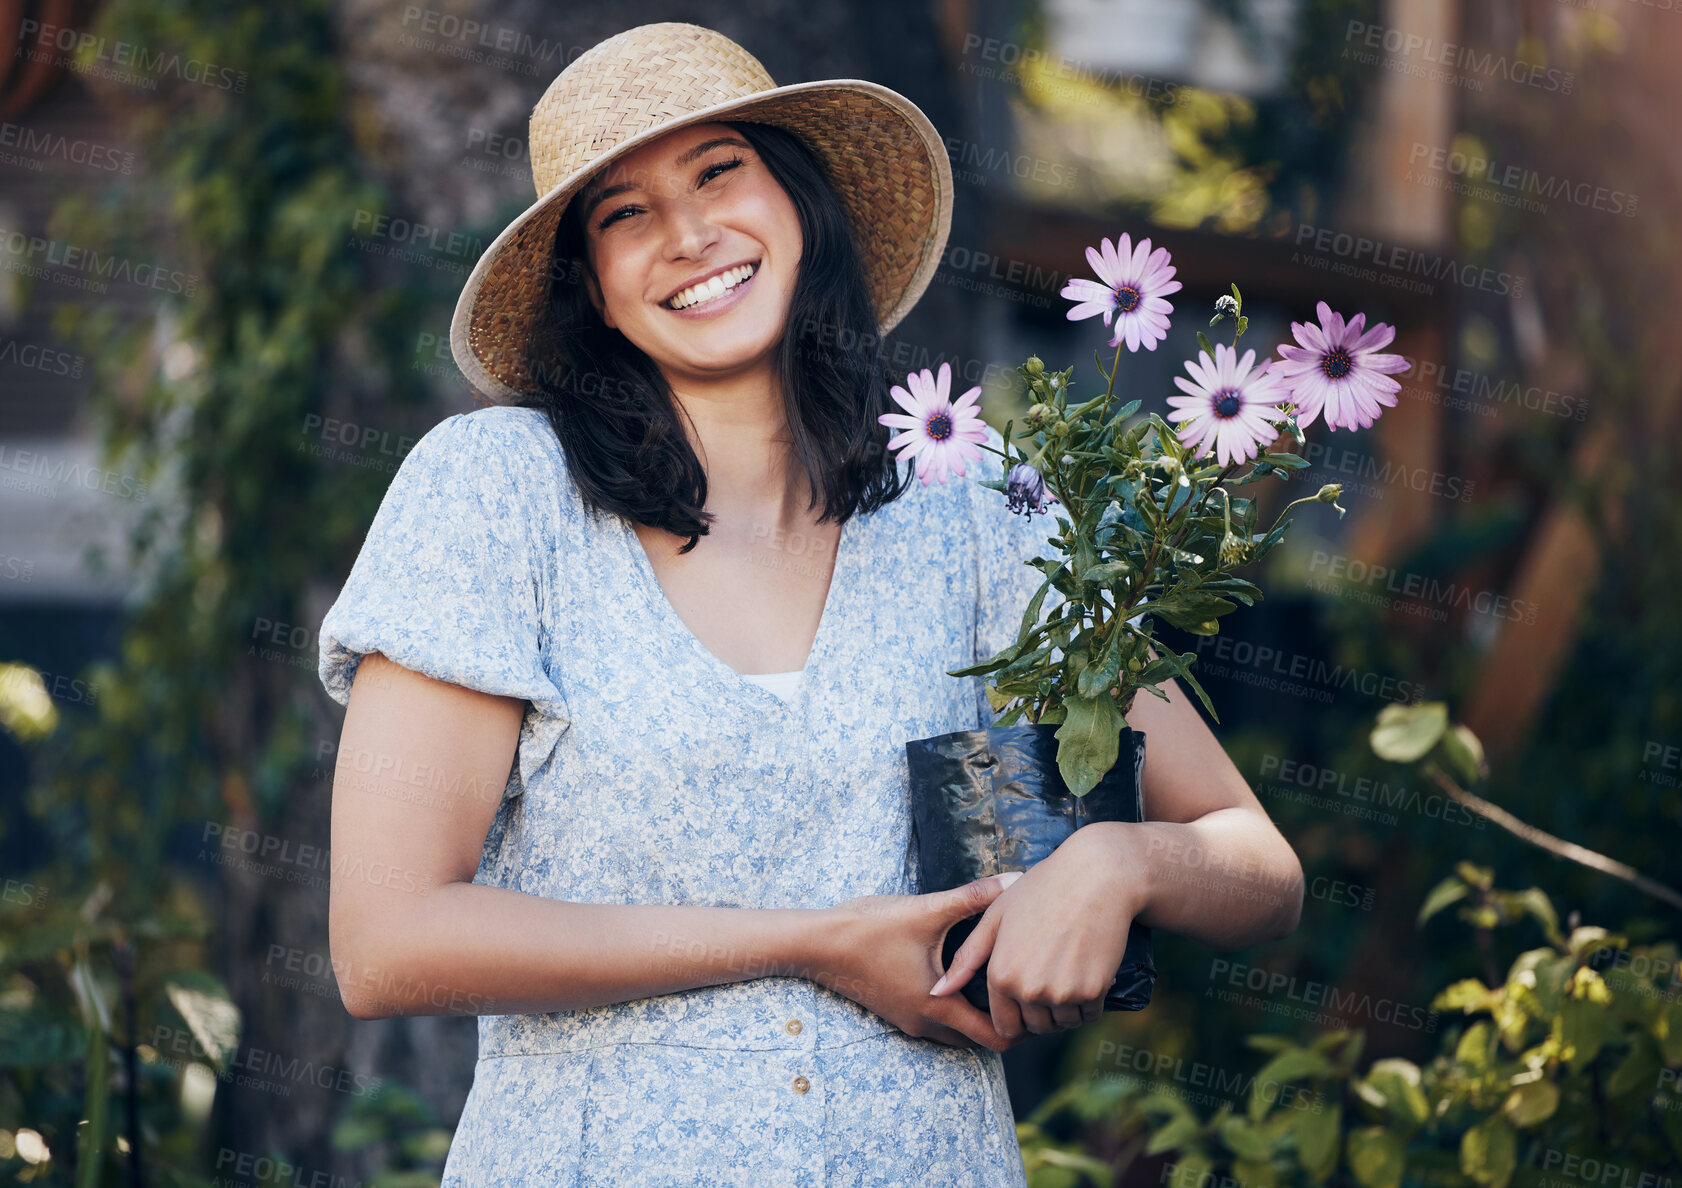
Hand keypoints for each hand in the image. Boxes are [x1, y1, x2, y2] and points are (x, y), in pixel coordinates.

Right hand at [814, 873, 1024, 1052]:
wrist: (816, 943)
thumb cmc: (868, 929)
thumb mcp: (926, 910)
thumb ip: (974, 897)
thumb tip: (1015, 880)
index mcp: (938, 1008)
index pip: (996, 1038)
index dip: (1021, 1022)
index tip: (1033, 994)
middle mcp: (925, 1023)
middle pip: (978, 1038)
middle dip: (1003, 1019)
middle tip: (1022, 988)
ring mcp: (907, 1018)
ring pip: (956, 1030)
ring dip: (977, 1013)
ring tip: (996, 980)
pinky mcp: (895, 1007)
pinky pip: (937, 1020)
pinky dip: (955, 1006)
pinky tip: (961, 973)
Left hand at [927, 825, 1140, 1041]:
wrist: (1096, 877)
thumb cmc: (1041, 891)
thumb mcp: (995, 918)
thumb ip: (966, 960)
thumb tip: (938, 993)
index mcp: (1001, 975)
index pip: (1004, 1026)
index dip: (1013, 1014)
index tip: (1024, 994)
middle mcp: (1029, 990)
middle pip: (1035, 1027)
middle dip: (1039, 1011)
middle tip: (1048, 973)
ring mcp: (1062, 994)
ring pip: (1063, 1023)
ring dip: (1065, 1007)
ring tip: (1065, 968)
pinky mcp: (1093, 991)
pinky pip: (1088, 1014)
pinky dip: (1088, 1000)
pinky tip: (1084, 968)